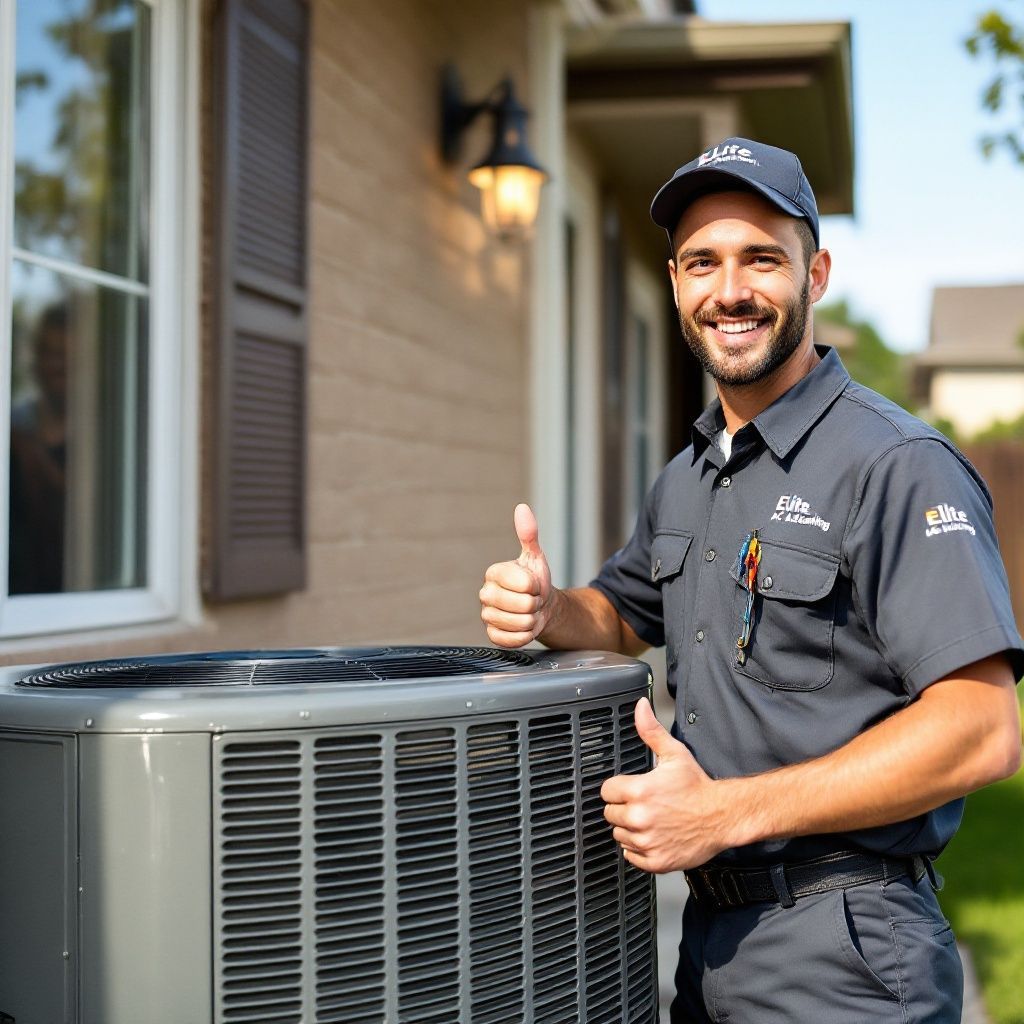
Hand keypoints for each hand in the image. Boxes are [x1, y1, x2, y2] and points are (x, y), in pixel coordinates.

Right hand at [479, 503, 555, 647]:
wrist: (540, 606)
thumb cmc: (535, 580)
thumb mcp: (535, 557)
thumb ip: (528, 534)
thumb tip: (522, 509)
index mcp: (493, 573)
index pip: (524, 584)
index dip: (536, 585)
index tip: (534, 584)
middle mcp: (486, 594)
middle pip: (523, 605)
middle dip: (535, 604)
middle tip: (532, 599)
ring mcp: (487, 615)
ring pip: (520, 623)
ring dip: (532, 620)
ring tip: (528, 612)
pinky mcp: (492, 635)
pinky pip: (512, 639)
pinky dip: (524, 635)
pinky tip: (523, 626)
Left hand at [601, 698, 730, 872]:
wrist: (722, 816)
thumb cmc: (698, 787)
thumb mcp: (674, 754)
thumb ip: (651, 731)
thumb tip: (640, 708)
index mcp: (639, 791)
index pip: (606, 791)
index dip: (619, 788)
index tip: (632, 789)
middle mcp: (639, 818)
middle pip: (610, 814)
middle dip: (624, 808)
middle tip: (645, 804)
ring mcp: (646, 842)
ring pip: (619, 835)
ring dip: (630, 829)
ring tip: (652, 819)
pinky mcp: (655, 860)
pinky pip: (631, 856)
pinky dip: (639, 849)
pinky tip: (655, 836)